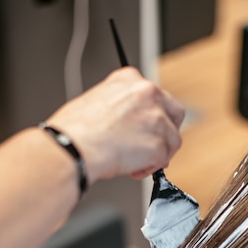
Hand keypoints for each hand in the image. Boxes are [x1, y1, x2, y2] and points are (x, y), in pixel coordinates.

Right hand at [47, 67, 184, 183]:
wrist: (73, 146)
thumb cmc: (76, 130)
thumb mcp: (98, 101)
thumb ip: (123, 109)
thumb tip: (134, 128)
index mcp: (130, 79)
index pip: (155, 96)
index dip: (153, 117)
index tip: (145, 129)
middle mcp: (148, 93)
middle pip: (174, 113)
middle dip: (166, 132)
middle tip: (152, 147)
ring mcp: (156, 118)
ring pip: (172, 140)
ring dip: (157, 154)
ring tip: (135, 162)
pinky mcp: (159, 143)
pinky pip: (163, 160)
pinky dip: (151, 168)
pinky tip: (134, 168)